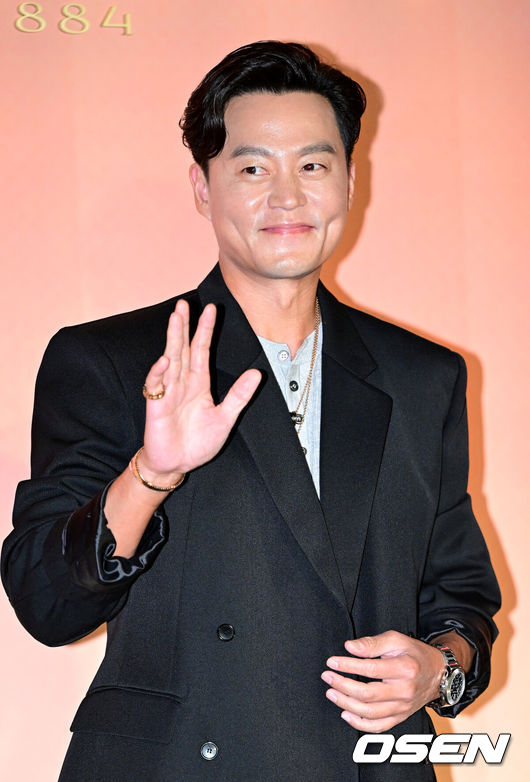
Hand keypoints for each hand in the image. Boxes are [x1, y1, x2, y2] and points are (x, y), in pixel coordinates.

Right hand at [141, 299, 260, 481]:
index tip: (211, 309)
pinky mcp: (156, 406)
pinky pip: (156, 385)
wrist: (177, 465)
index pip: (202, 350)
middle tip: (184, 304)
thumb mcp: (226, 418)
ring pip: (170, 360)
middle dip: (183, 326)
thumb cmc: (197, 443)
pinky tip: (165, 360)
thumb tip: (257, 373)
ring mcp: (167, 393)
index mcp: (199, 383)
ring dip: (173, 339)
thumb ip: (239, 395)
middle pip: (183, 348)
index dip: (206, 330)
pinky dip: (160, 372)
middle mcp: (182, 383)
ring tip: (175, 319)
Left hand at [321, 630, 444, 732]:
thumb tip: (349, 647)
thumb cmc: (413, 653)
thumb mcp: (396, 640)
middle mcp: (405, 691)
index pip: (370, 669)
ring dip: (346, 704)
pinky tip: (345, 713)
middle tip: (327, 676)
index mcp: (405, 669)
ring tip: (331, 693)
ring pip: (370, 713)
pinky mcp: (401, 717)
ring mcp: (403, 707)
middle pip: (368, 694)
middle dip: (342, 685)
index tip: (332, 662)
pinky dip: (360, 724)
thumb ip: (372, 643)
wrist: (437, 674)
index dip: (348, 666)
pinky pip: (378, 727)